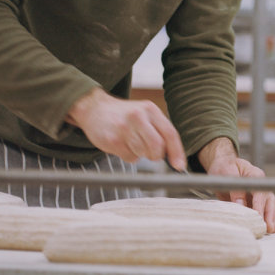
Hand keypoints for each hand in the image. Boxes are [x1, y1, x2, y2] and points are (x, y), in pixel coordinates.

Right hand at [67, 88, 186, 171]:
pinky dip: (129, 156)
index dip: (177, 152)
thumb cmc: (124, 115)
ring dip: (141, 154)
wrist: (95, 109)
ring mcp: (124, 128)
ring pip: (143, 153)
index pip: (170, 133)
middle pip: (158, 146)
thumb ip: (160, 130)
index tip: (179, 166)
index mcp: (150, 109)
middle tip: (150, 153)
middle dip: (156, 155)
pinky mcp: (112, 140)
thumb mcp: (145, 114)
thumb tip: (175, 157)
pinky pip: (129, 158)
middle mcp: (138, 116)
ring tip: (132, 143)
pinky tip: (123, 144)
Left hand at [199, 137, 274, 232]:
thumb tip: (241, 204)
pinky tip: (271, 225)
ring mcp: (260, 191)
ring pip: (271, 204)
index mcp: (255, 175)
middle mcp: (261, 183)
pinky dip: (270, 216)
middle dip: (270, 214)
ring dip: (272, 217)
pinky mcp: (256, 198)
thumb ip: (235, 189)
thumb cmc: (224, 167)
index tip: (258, 217)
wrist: (223, 164)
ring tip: (272, 230)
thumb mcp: (226, 173)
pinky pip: (266, 207)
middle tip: (269, 228)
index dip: (260, 205)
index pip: (260, 192)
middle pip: (269, 200)